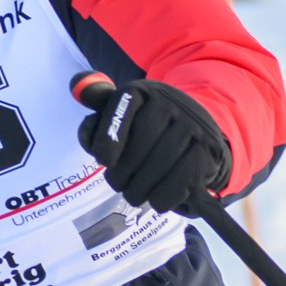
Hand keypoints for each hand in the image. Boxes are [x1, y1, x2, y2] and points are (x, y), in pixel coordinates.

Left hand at [74, 74, 228, 212]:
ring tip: (135, 193)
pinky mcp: (208, 151)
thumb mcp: (122, 113)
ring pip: (157, 169)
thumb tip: (77, 86)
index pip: (120, 112)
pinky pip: (178, 184)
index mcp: (142, 91)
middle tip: (118, 184)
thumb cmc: (147, 129)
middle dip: (120, 175)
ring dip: (139, 191)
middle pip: (138, 149)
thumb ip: (97, 105)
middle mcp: (171, 103)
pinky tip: (156, 198)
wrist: (198, 134)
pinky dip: (161, 199)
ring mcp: (193, 126)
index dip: (107, 141)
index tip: (104, 161)